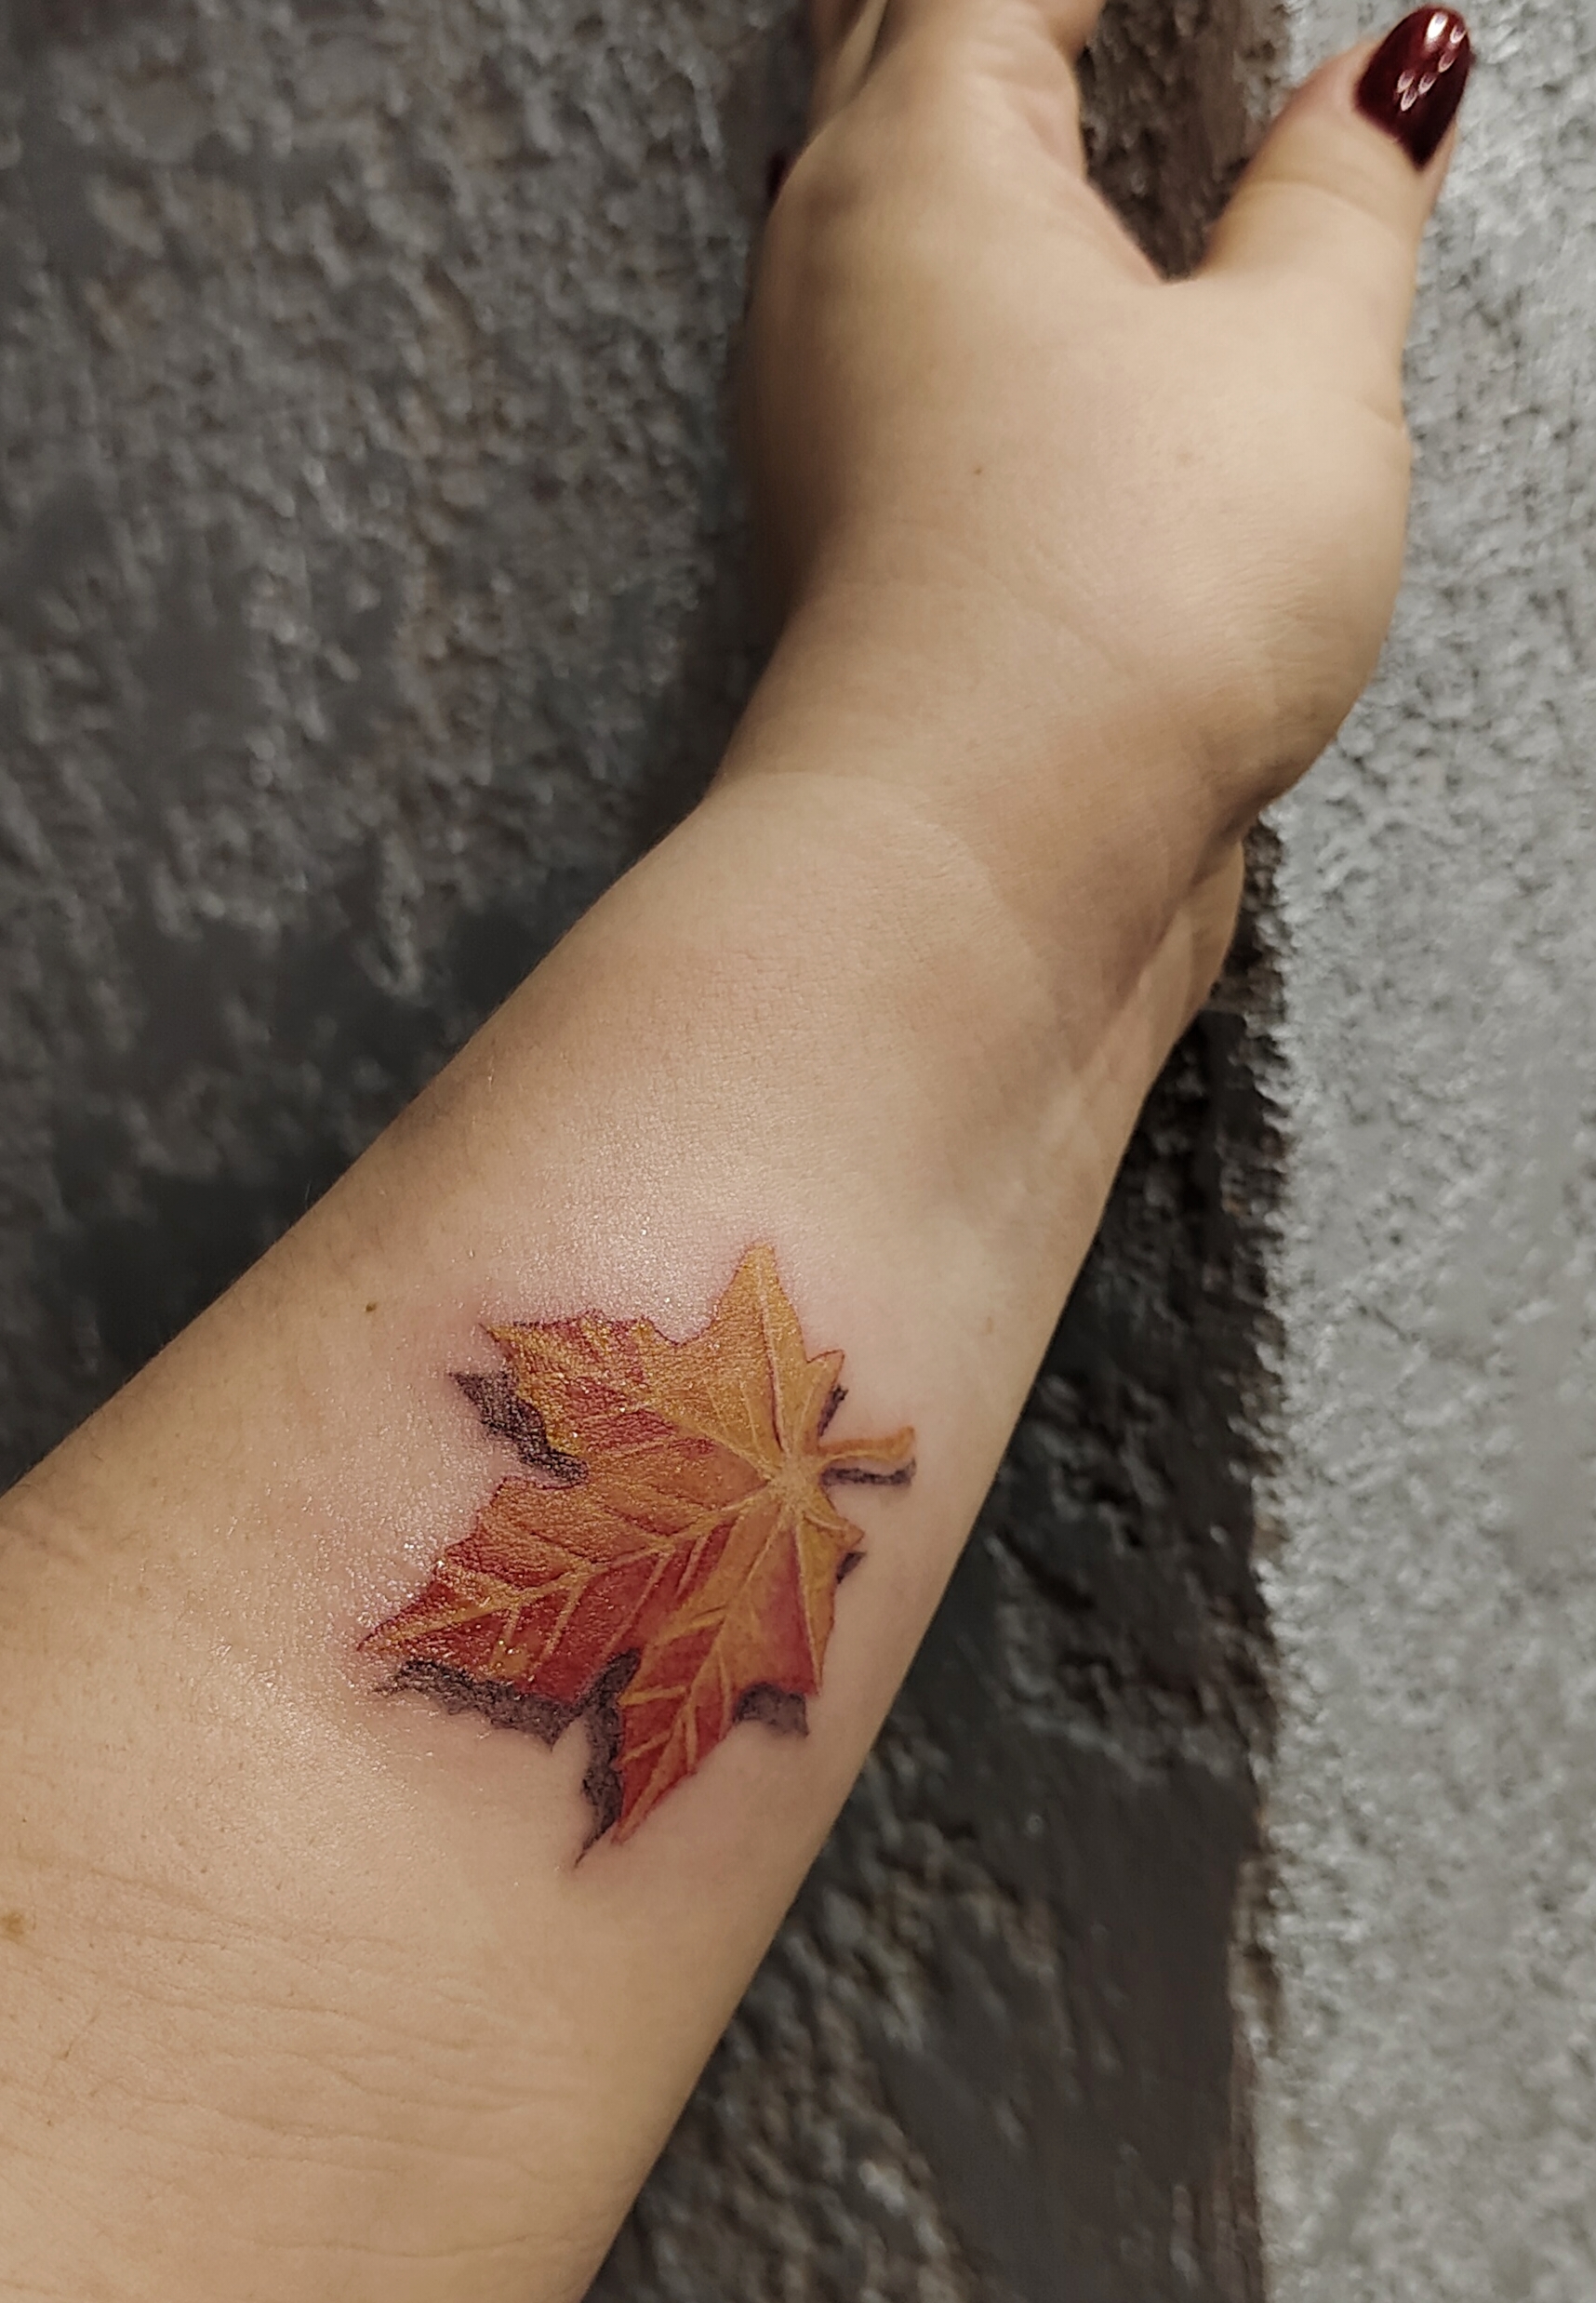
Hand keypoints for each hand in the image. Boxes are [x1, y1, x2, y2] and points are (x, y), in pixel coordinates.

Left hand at [743, 2, 1469, 982]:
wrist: (978, 877)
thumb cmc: (1110, 619)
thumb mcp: (1293, 367)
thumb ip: (1345, 196)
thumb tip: (1393, 76)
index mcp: (924, 157)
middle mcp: (835, 265)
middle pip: (888, 37)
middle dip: (994, 0)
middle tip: (1092, 11)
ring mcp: (829, 403)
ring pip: (869, 189)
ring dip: (945, 106)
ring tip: (1040, 76)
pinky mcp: (867, 525)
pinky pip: (894, 333)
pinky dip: (958, 266)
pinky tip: (1027, 307)